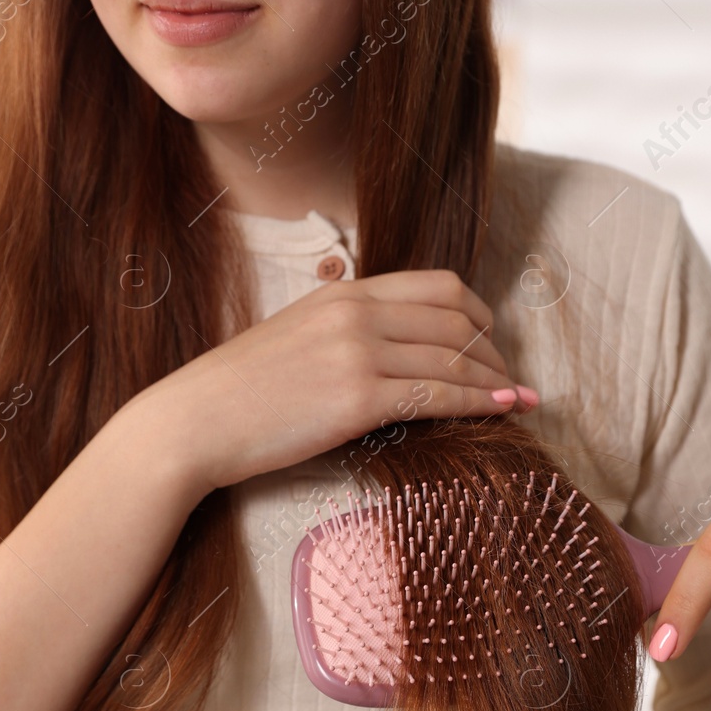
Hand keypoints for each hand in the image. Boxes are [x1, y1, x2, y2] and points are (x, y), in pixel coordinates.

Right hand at [130, 269, 535, 495]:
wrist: (193, 422)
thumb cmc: (240, 391)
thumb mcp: (297, 337)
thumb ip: (345, 331)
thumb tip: (393, 350)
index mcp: (345, 293)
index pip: (438, 287)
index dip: (479, 314)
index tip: (493, 341)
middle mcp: (356, 313)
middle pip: (457, 321)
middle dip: (496, 351)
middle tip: (511, 378)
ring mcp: (358, 354)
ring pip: (453, 360)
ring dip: (495, 381)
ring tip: (518, 400)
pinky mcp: (356, 399)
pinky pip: (436, 397)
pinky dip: (477, 403)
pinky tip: (499, 411)